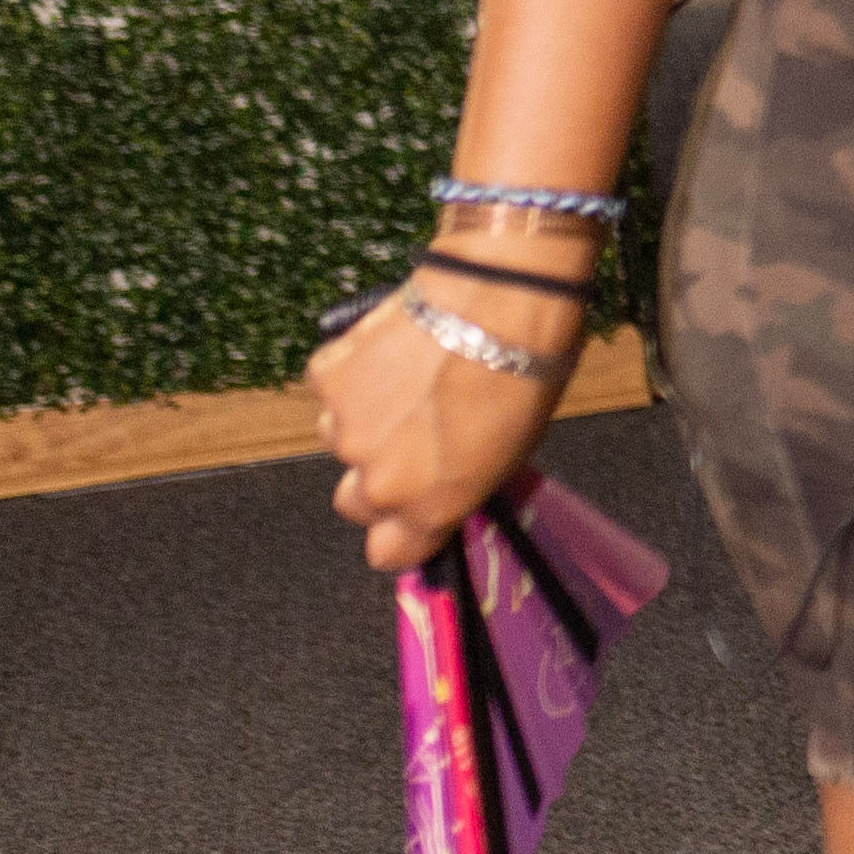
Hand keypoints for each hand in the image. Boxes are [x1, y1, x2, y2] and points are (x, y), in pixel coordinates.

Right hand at [309, 279, 577, 572]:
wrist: (498, 299)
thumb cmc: (527, 372)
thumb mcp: (513, 449)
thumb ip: (463, 483)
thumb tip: (448, 489)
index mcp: (429, 506)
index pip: (388, 554)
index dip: (401, 534)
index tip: (413, 516)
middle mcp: (378, 480)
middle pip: (356, 503)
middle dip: (378, 480)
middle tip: (412, 439)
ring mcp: (343, 429)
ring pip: (340, 442)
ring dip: (365, 424)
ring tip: (409, 383)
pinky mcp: (325, 379)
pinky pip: (332, 391)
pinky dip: (353, 377)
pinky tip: (392, 351)